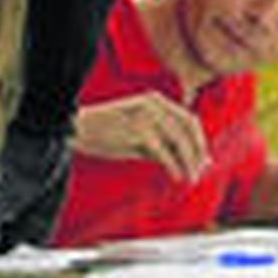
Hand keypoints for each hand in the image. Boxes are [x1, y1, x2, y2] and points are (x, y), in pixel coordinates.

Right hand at [73, 92, 209, 182]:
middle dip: (198, 150)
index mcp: (156, 100)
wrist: (74, 128)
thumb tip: (185, 161)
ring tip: (191, 177)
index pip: (188, 118)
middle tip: (201, 170)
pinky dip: (173, 165)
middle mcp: (155, 104)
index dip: (199, 139)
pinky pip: (163, 151)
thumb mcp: (135, 134)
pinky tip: (177, 176)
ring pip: (179, 139)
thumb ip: (159, 143)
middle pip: (188, 128)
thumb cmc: (104, 132)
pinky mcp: (139, 131)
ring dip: (189, 161)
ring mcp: (147, 116)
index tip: (203, 158)